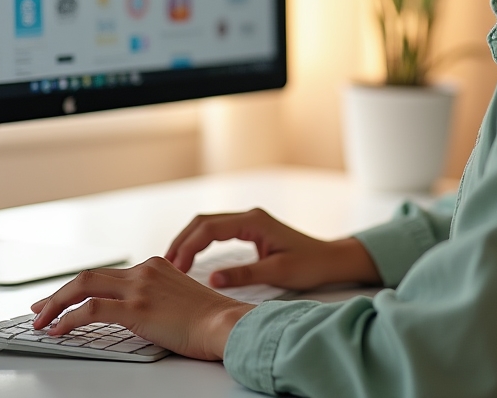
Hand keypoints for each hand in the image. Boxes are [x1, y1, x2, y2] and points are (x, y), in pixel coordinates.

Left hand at [31, 257, 249, 359]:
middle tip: (41, 309)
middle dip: (59, 293)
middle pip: (90, 276)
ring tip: (41, 321)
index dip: (80, 287)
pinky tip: (58, 330)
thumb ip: (157, 297)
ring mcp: (140, 287)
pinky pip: (91, 310)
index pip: (108, 274)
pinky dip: (68, 319)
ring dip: (56, 304)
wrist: (225, 323)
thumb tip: (138, 313)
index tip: (64, 299)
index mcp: (155, 266)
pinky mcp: (137, 308)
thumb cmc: (209, 319)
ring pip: (84, 287)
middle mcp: (145, 271)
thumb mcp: (179, 297)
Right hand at [165, 207, 380, 290]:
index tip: (175, 267)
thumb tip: (210, 279)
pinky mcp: (250, 230)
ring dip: (189, 241)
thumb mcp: (277, 273)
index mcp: (254, 221)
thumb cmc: (310, 265)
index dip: (189, 246)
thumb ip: (244, 275)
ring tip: (173, 265)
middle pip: (204, 221)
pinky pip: (217, 231)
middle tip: (166, 266)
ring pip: (208, 224)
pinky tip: (191, 259)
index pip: (210, 227)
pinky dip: (200, 242)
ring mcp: (249, 221)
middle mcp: (249, 216)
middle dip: (182, 241)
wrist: (330, 259)